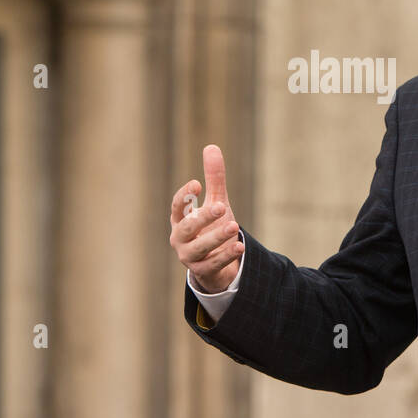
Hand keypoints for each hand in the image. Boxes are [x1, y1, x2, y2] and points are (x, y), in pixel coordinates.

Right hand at [168, 144, 243, 292]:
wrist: (217, 262)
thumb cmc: (211, 227)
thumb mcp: (215, 201)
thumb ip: (214, 178)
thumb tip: (211, 147)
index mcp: (180, 219)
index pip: (177, 206)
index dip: (184, 196)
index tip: (196, 183)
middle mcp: (180, 238)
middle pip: (187, 227)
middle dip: (203, 217)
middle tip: (221, 206)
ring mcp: (189, 256)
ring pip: (199, 247)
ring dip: (216, 237)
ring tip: (234, 226)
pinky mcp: (202, 271)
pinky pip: (213, 264)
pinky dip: (226, 255)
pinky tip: (240, 246)